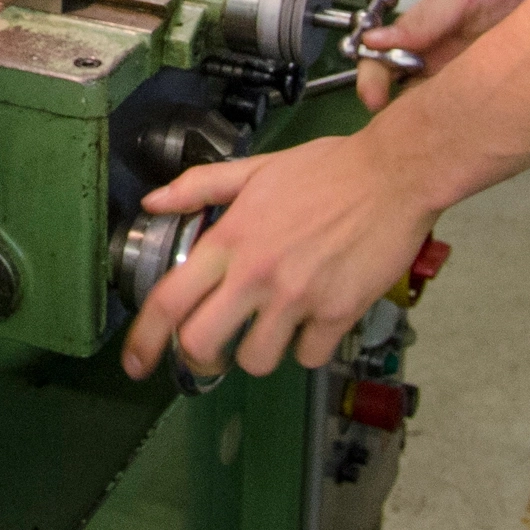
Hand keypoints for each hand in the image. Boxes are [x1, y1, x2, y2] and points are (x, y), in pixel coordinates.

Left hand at [121, 131, 438, 381]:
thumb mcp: (258, 168)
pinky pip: (308, 356)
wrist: (394, 172)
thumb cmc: (329, 168)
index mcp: (232, 237)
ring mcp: (298, 297)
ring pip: (256, 360)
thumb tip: (153, 203)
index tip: (135, 361)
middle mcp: (258, 272)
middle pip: (202, 345)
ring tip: (275, 322)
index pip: (170, 298)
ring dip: (261, 349)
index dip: (143, 338)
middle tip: (213, 346)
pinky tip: (316, 317)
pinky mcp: (337, 313)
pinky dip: (309, 345)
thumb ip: (201, 187)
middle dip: (200, 355)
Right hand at [354, 0, 529, 108]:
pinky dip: (461, 118)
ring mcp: (467, 68)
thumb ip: (423, 19)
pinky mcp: (494, 79)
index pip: (383, 60)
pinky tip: (464, 125)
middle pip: (403, 87)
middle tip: (400, 124)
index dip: (372, 80)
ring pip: (433, 101)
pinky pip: (469, 104)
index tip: (374, 97)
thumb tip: (374, 40)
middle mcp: (440, 52)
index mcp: (424, 29)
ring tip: (430, 130)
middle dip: (393, 108)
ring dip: (425, 116)